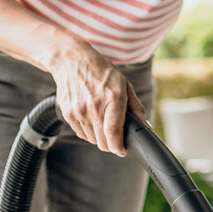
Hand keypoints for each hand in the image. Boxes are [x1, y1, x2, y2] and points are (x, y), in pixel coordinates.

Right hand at [48, 38, 146, 156]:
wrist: (72, 61)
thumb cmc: (101, 72)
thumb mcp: (124, 84)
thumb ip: (135, 107)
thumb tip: (145, 126)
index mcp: (112, 97)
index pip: (113, 132)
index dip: (119, 147)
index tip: (122, 150)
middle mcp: (94, 106)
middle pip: (103, 142)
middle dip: (111, 143)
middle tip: (115, 135)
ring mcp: (79, 111)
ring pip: (92, 140)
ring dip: (99, 136)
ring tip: (101, 119)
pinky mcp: (68, 114)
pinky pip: (82, 134)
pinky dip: (88, 131)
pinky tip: (90, 116)